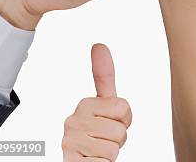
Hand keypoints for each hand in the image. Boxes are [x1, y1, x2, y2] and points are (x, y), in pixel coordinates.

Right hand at [62, 44, 130, 161]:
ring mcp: (70, 143)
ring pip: (114, 147)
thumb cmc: (96, 135)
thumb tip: (99, 45)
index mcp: (84, 105)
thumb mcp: (104, 105)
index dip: (124, 120)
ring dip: (111, 152)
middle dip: (118, 138)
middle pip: (120, 129)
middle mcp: (72, 122)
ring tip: (98, 150)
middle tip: (105, 139)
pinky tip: (91, 160)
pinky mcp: (71, 161)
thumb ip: (104, 77)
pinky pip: (104, 161)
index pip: (123, 108)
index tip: (111, 121)